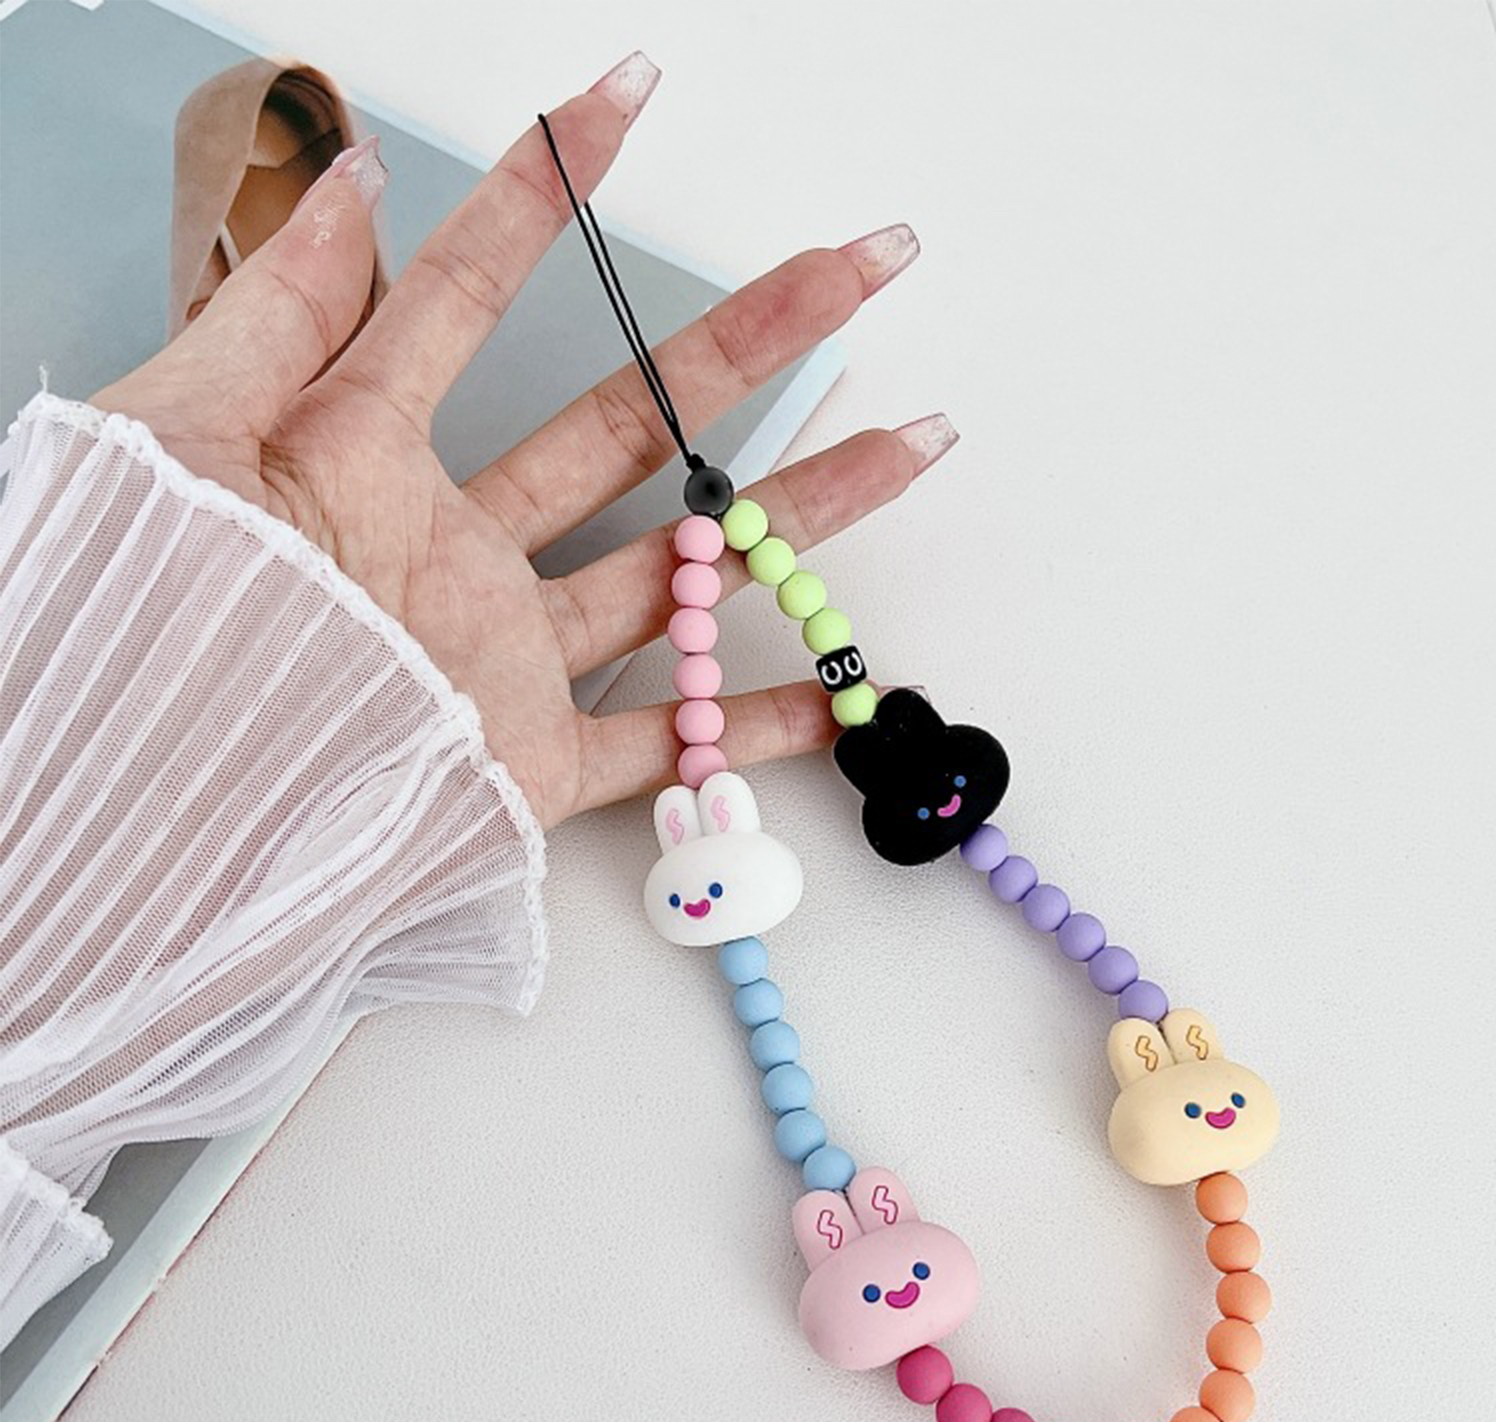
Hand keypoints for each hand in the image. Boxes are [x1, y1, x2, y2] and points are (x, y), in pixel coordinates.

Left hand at [92, 54, 953, 828]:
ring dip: (798, 511)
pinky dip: (749, 730)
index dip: (542, 195)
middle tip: (854, 269)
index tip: (620, 100)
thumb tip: (348, 181)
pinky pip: (661, 743)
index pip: (468, 302)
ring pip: (681, 569)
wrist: (151, 808)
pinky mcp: (527, 763)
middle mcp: (455, 552)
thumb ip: (281, 315)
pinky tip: (838, 699)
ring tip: (906, 442)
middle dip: (753, 340)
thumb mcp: (186, 435)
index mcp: (366, 463)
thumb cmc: (153, 620)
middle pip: (634, 426)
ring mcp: (503, 656)